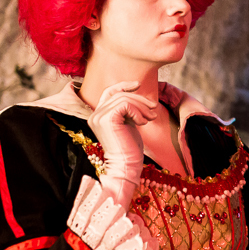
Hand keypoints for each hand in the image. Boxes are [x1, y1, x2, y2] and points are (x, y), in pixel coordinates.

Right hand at [87, 82, 157, 208]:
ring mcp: (99, 117)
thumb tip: (139, 96)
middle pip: (119, 94)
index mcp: (98, 115)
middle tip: (153, 108)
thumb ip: (127, 110)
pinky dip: (138, 112)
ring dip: (142, 107)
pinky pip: (126, 105)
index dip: (124, 85)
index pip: (109, 92)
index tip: (139, 84)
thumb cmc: (129, 148)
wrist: (126, 165)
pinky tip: (143, 123)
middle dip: (139, 98)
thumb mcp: (127, 124)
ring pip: (124, 99)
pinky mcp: (107, 119)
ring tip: (151, 118)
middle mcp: (95, 115)